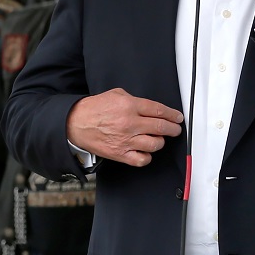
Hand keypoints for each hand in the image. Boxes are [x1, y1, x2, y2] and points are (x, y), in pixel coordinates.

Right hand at [67, 88, 183, 166]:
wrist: (76, 123)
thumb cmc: (95, 109)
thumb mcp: (116, 94)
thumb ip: (135, 100)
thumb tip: (151, 108)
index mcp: (129, 106)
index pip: (159, 111)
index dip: (173, 115)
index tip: (177, 118)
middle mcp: (130, 123)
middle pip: (161, 127)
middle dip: (173, 129)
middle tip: (175, 129)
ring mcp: (126, 140)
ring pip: (155, 144)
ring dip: (160, 142)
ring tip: (158, 138)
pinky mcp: (120, 154)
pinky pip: (142, 159)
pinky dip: (147, 156)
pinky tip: (146, 151)